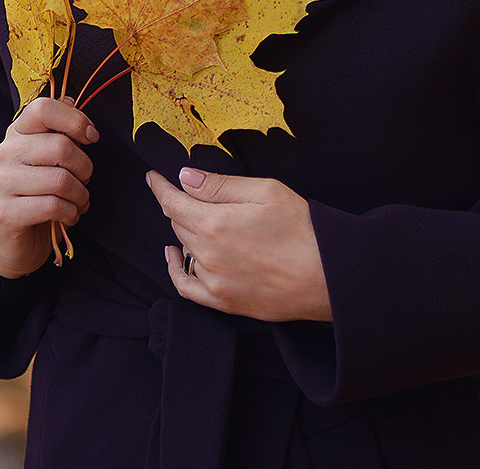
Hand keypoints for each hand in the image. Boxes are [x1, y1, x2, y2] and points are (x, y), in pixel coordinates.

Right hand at [0, 96, 97, 278]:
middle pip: (60, 147)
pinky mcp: (4, 213)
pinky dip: (71, 212)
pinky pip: (52, 206)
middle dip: (85, 167)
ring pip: (60, 180)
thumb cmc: (41, 187)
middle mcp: (4, 152)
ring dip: (81, 194)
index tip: (91, 138)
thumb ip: (60, 126)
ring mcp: (0, 183)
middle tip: (86, 179)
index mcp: (17, 131)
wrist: (14, 236)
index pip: (43, 108)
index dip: (75, 120)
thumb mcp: (49, 153)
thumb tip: (72, 99)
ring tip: (81, 200)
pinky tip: (71, 215)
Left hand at [146, 168, 331, 322]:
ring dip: (185, 230)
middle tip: (189, 192)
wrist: (326, 275)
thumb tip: (186, 177)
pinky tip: (175, 255)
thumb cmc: (301, 228)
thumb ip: (220, 185)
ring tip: (201, 218)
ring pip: (183, 248)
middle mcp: (207, 254)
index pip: (172, 202)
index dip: (160, 187)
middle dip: (178, 204)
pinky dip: (175, 269)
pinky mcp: (222, 302)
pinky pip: (186, 285)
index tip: (153, 177)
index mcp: (215, 222)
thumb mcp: (265, 191)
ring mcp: (213, 281)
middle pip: (177, 223)